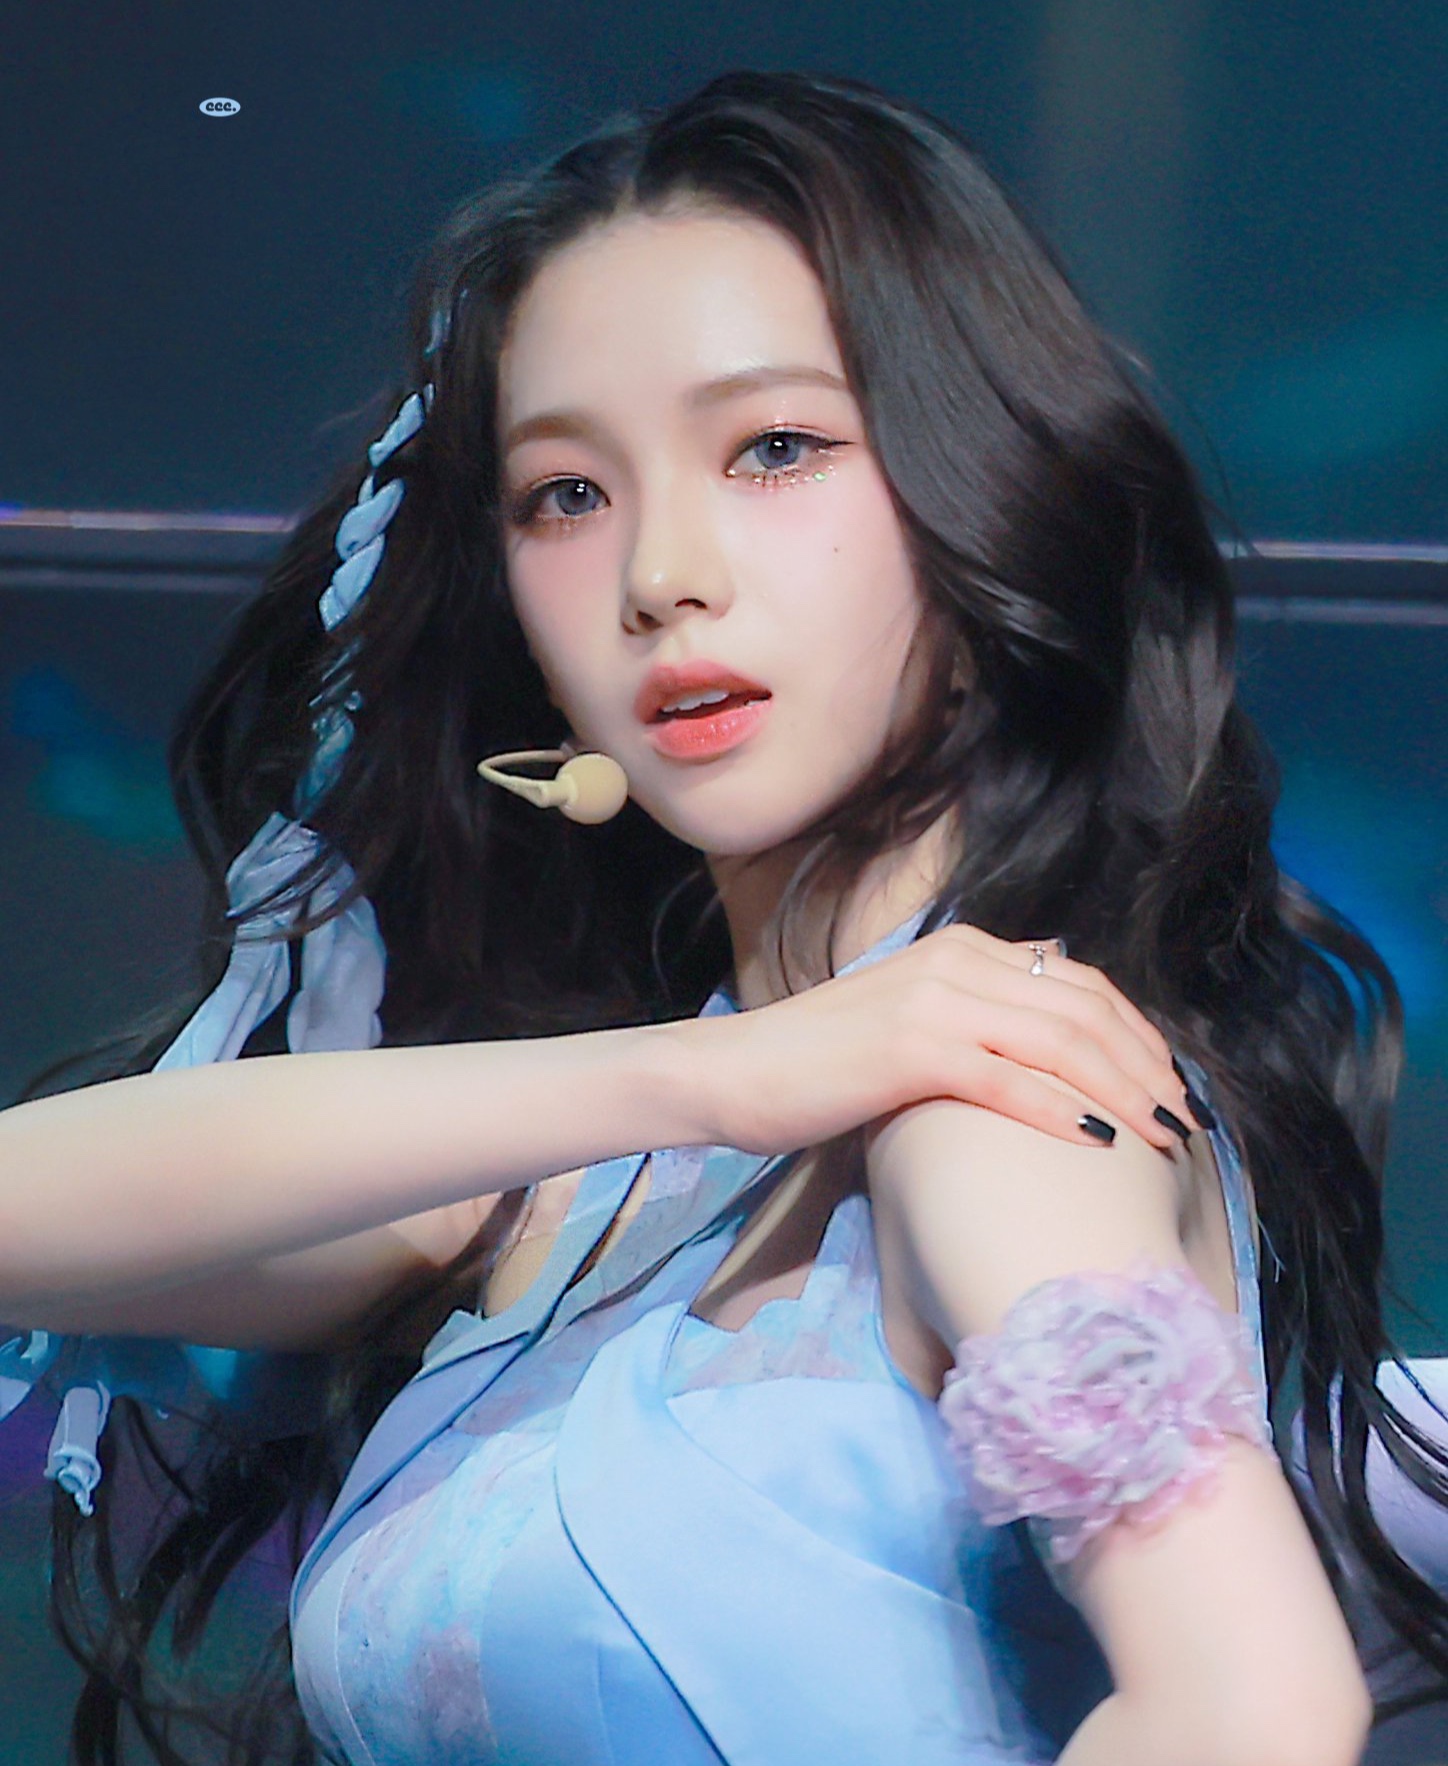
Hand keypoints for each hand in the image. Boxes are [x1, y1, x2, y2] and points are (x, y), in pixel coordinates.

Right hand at [687, 923, 1200, 1157]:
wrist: (732, 1073)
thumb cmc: (818, 1062)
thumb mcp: (909, 1020)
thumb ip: (975, 1017)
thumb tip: (1047, 1042)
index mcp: (962, 948)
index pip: (1079, 983)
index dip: (1138, 1034)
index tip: (1171, 1085)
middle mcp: (955, 961)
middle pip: (1083, 1009)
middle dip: (1147, 1066)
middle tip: (1186, 1120)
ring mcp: (933, 1001)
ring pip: (1059, 1040)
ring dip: (1122, 1090)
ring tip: (1162, 1135)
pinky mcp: (910, 1049)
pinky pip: (1007, 1079)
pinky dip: (1060, 1110)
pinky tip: (1098, 1143)